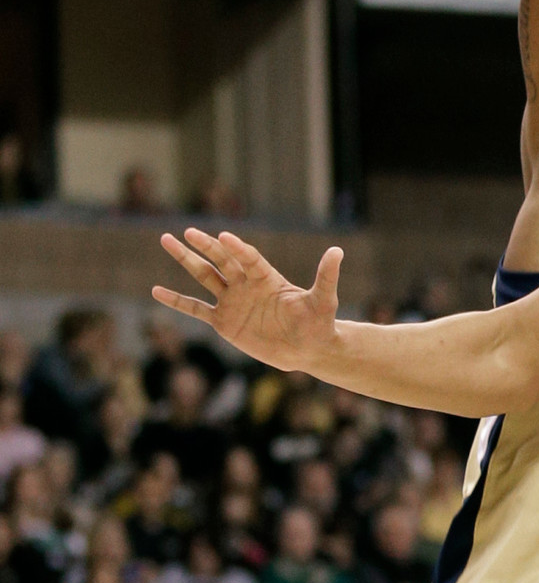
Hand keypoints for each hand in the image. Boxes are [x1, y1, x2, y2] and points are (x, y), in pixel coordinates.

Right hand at [153, 228, 342, 372]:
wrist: (308, 350)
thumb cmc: (319, 324)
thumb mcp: (323, 300)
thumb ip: (326, 277)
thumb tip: (338, 251)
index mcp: (267, 277)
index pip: (249, 258)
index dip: (238, 248)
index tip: (224, 237)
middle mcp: (246, 285)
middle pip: (221, 260)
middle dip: (204, 246)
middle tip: (185, 232)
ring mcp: (233, 301)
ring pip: (205, 276)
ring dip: (186, 260)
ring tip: (166, 241)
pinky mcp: (224, 321)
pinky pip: (196, 308)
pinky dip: (177, 301)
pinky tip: (156, 291)